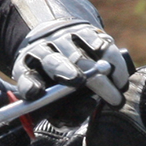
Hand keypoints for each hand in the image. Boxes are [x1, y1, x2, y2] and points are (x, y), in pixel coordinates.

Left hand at [12, 22, 133, 106]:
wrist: (62, 48)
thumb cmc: (58, 86)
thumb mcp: (53, 103)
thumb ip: (65, 114)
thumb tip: (88, 106)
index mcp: (27, 69)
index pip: (25, 76)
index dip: (30, 84)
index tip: (35, 93)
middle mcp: (44, 50)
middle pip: (54, 62)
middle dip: (66, 72)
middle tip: (80, 83)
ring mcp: (65, 39)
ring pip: (80, 54)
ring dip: (99, 75)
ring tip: (115, 96)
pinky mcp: (86, 31)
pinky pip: (102, 46)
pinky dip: (114, 63)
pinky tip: (120, 80)